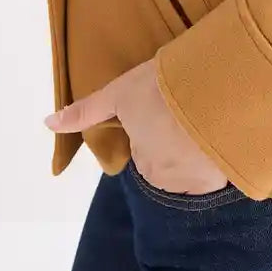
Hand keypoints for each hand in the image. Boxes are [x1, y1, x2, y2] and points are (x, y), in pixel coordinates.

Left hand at [43, 56, 229, 194]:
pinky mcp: (223, 176)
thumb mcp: (120, 93)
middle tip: (185, 107)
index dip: (154, 124)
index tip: (164, 105)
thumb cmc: (161, 90)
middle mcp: (167, 179)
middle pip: (168, 158)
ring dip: (196, 147)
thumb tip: (48, 122)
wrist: (213, 92)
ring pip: (192, 164)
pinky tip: (222, 131)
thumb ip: (86, 110)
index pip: (145, 148)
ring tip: (205, 115)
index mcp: (143, 161)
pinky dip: (218, 155)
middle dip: (174, 139)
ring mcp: (197, 180)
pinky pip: (217, 168)